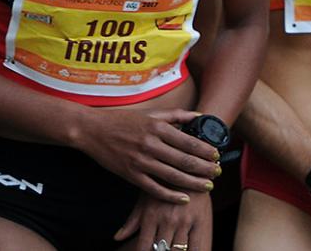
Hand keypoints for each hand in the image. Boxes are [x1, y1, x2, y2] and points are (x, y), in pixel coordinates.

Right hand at [74, 108, 219, 202]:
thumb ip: (177, 115)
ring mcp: (140, 161)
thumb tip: (201, 116)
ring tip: (207, 186)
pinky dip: (170, 195)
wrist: (92, 130)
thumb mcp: (152, 113)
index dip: (205, 150)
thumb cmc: (124, 120)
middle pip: (184, 160)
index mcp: (158, 128)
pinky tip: (184, 198)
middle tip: (218, 172)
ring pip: (172, 176)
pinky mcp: (130, 175)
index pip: (188, 141)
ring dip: (192, 182)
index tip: (217, 155)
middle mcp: (151, 145)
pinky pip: (153, 188)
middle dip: (204, 168)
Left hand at [115, 191, 210, 250]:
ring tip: (174, 249)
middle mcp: (167, 220)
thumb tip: (117, 237)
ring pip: (178, 250)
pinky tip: (189, 250)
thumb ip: (133, 221)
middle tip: (162, 248)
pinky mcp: (202, 220)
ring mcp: (185, 221)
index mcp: (151, 216)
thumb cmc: (164, 183)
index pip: (144, 247)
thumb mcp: (146, 199)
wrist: (191, 165)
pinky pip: (198, 245)